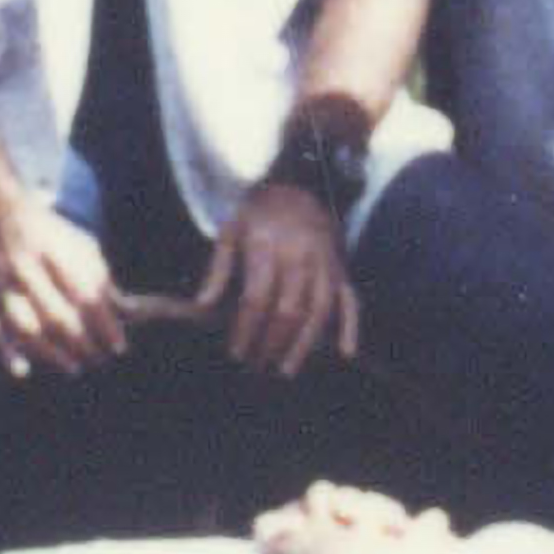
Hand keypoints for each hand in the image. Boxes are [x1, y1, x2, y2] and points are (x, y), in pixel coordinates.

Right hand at [0, 189, 127, 379]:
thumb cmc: (50, 235)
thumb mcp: (81, 245)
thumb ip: (102, 278)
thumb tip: (129, 313)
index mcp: (54, 251)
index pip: (86, 295)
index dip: (104, 325)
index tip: (119, 347)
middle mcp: (25, 268)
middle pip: (57, 316)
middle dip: (83, 344)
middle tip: (100, 359)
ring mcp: (1, 285)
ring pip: (26, 328)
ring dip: (51, 354)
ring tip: (75, 367)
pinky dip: (5, 353)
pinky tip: (23, 372)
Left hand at [197, 180, 359, 376]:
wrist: (300, 184)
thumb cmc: (259, 212)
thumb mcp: (230, 230)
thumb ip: (218, 269)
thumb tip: (202, 306)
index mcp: (269, 246)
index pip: (257, 297)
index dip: (246, 328)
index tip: (236, 352)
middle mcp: (301, 256)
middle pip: (288, 309)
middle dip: (271, 342)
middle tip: (256, 367)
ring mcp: (326, 263)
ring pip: (319, 311)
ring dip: (303, 344)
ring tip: (286, 369)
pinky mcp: (341, 269)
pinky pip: (351, 299)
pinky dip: (351, 327)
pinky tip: (345, 353)